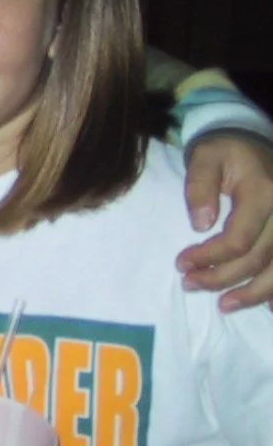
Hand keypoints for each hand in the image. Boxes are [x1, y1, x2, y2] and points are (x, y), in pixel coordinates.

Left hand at [177, 134, 272, 310]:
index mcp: (264, 193)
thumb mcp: (205, 158)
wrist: (251, 138)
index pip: (238, 239)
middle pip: (259, 258)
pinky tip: (269, 306)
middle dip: (223, 278)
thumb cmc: (224, 150)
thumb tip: (200, 225)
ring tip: (225, 305)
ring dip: (254, 293)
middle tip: (191, 285)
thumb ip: (199, 187)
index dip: (209, 257)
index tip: (181, 265)